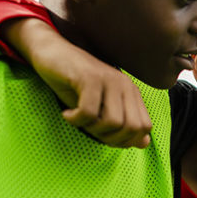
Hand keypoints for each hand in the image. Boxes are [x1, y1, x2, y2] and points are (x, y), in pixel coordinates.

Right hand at [2, 18, 152, 147]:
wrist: (52, 52)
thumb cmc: (75, 85)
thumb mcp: (100, 109)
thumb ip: (122, 126)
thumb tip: (144, 144)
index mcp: (131, 92)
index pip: (144, 127)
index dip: (125, 141)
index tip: (102, 136)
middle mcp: (125, 85)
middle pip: (131, 128)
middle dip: (109, 138)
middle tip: (89, 130)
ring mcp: (109, 79)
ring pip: (112, 122)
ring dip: (91, 129)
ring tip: (78, 119)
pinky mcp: (90, 77)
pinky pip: (88, 112)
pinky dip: (74, 119)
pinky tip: (66, 114)